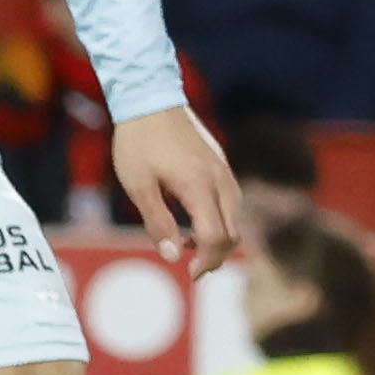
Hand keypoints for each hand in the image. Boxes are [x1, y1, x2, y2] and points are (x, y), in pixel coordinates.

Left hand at [109, 97, 253, 270]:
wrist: (150, 99)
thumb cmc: (138, 143)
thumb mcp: (138, 186)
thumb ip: (157, 222)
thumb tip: (172, 255)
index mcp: (199, 187)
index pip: (215, 237)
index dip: (206, 262)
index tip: (189, 275)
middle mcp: (219, 180)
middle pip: (233, 231)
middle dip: (216, 255)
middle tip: (192, 268)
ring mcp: (224, 170)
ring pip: (236, 217)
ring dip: (220, 237)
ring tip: (190, 243)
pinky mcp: (221, 163)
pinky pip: (232, 200)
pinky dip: (221, 218)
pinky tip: (196, 218)